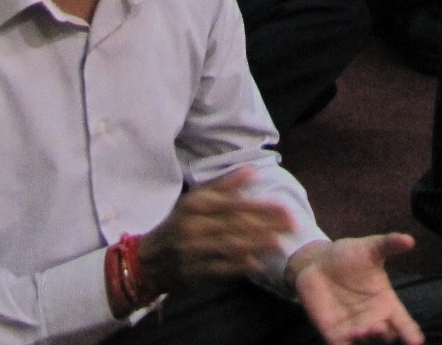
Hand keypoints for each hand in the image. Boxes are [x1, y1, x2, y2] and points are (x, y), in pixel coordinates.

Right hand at [138, 168, 295, 295]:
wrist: (150, 259)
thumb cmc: (178, 224)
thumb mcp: (195, 199)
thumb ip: (223, 185)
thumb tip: (252, 170)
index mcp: (196, 204)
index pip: (234, 204)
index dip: (261, 206)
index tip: (285, 207)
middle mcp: (194, 226)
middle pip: (236, 225)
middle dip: (266, 225)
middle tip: (291, 225)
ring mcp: (193, 250)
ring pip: (230, 246)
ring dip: (257, 245)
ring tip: (280, 243)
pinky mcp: (194, 272)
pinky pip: (220, 269)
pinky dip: (239, 267)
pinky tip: (258, 264)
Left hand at [288, 234, 424, 344]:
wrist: (318, 262)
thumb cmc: (350, 256)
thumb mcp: (370, 247)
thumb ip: (389, 244)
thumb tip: (410, 240)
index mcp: (386, 302)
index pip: (403, 322)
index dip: (411, 332)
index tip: (417, 341)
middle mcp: (373, 320)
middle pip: (385, 336)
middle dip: (384, 335)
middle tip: (380, 327)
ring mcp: (354, 329)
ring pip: (364, 342)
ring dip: (365, 339)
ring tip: (362, 330)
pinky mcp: (334, 334)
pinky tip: (346, 342)